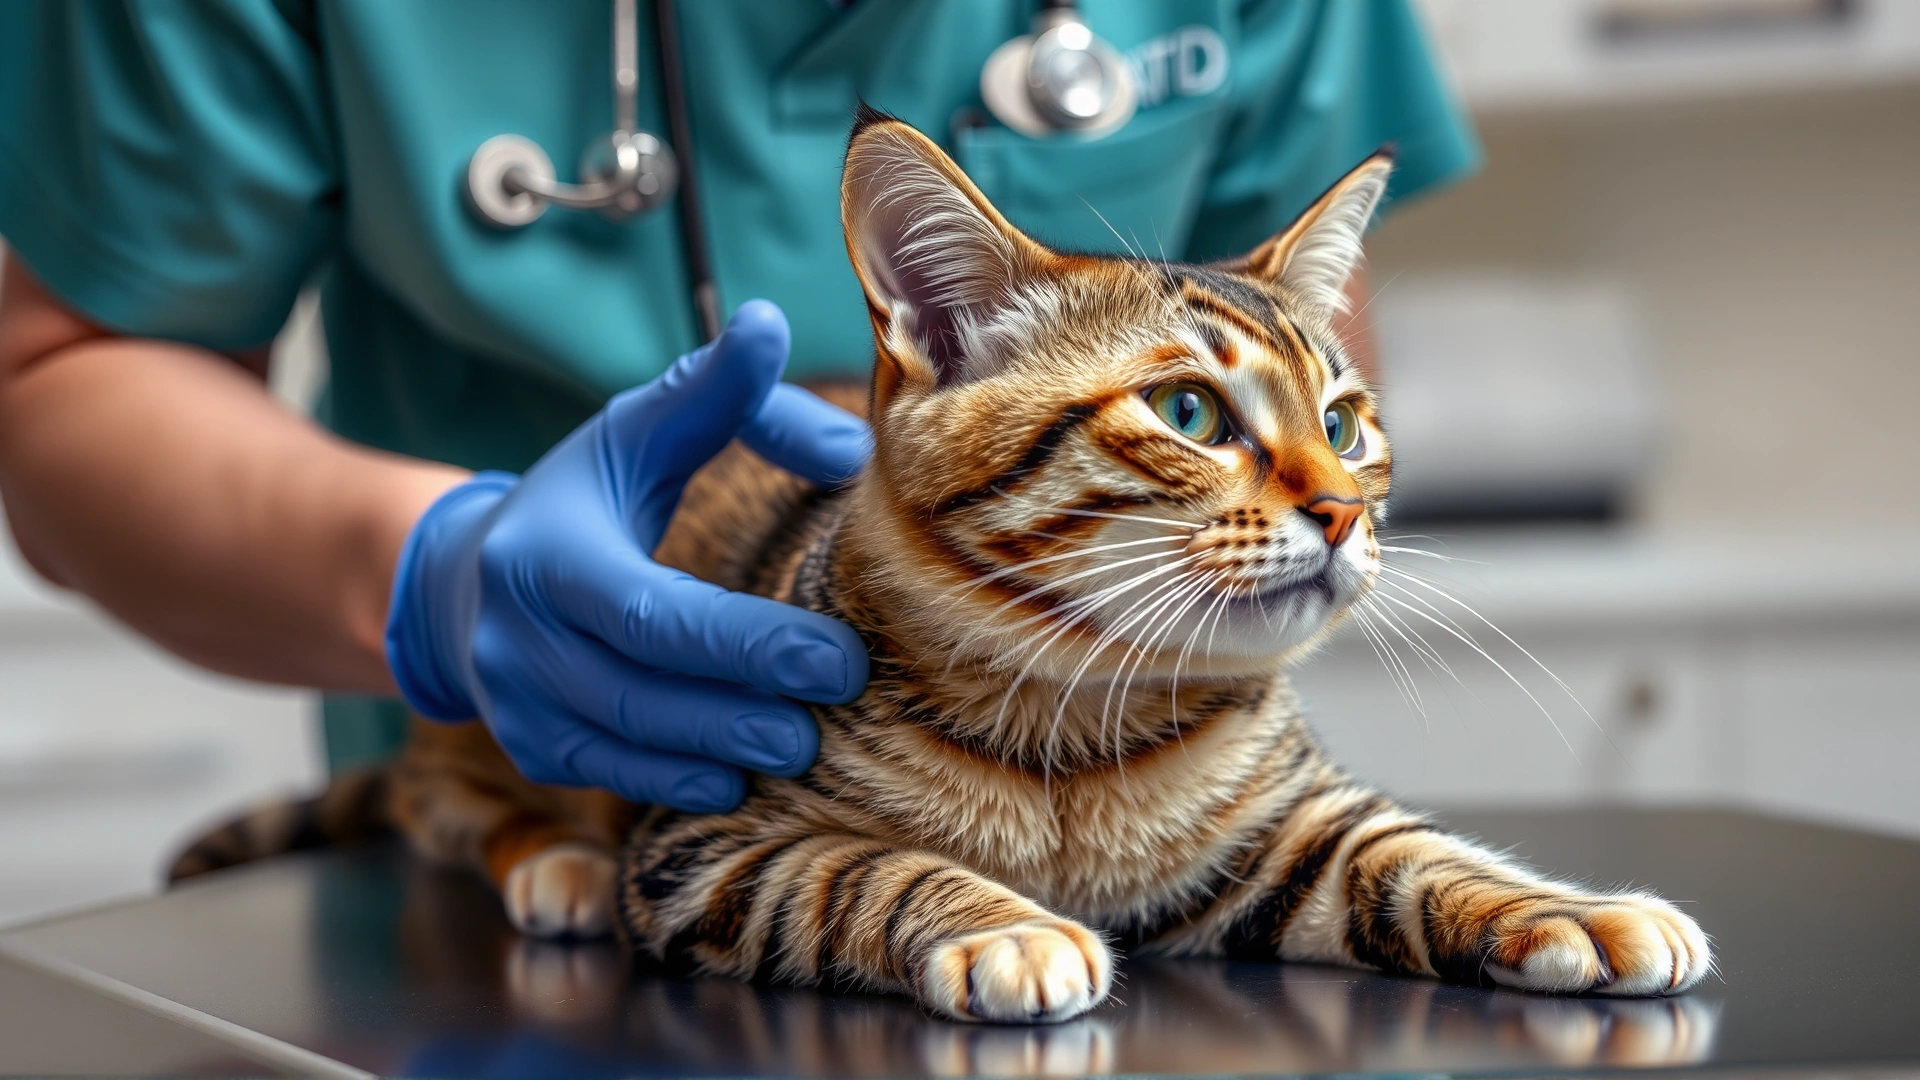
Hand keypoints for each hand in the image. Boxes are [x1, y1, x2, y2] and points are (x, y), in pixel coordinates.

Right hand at [384, 301, 870, 811]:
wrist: (460, 580)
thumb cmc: (580, 496)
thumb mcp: (635, 430)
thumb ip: (712, 389)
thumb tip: (773, 328)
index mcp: (544, 553)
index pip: (650, 611)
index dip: (744, 642)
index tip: (837, 656)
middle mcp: (516, 637)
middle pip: (642, 687)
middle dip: (743, 703)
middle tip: (835, 707)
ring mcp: (516, 704)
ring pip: (626, 742)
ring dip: (719, 751)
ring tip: (803, 748)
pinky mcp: (531, 751)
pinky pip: (609, 776)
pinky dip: (676, 781)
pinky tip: (739, 779)